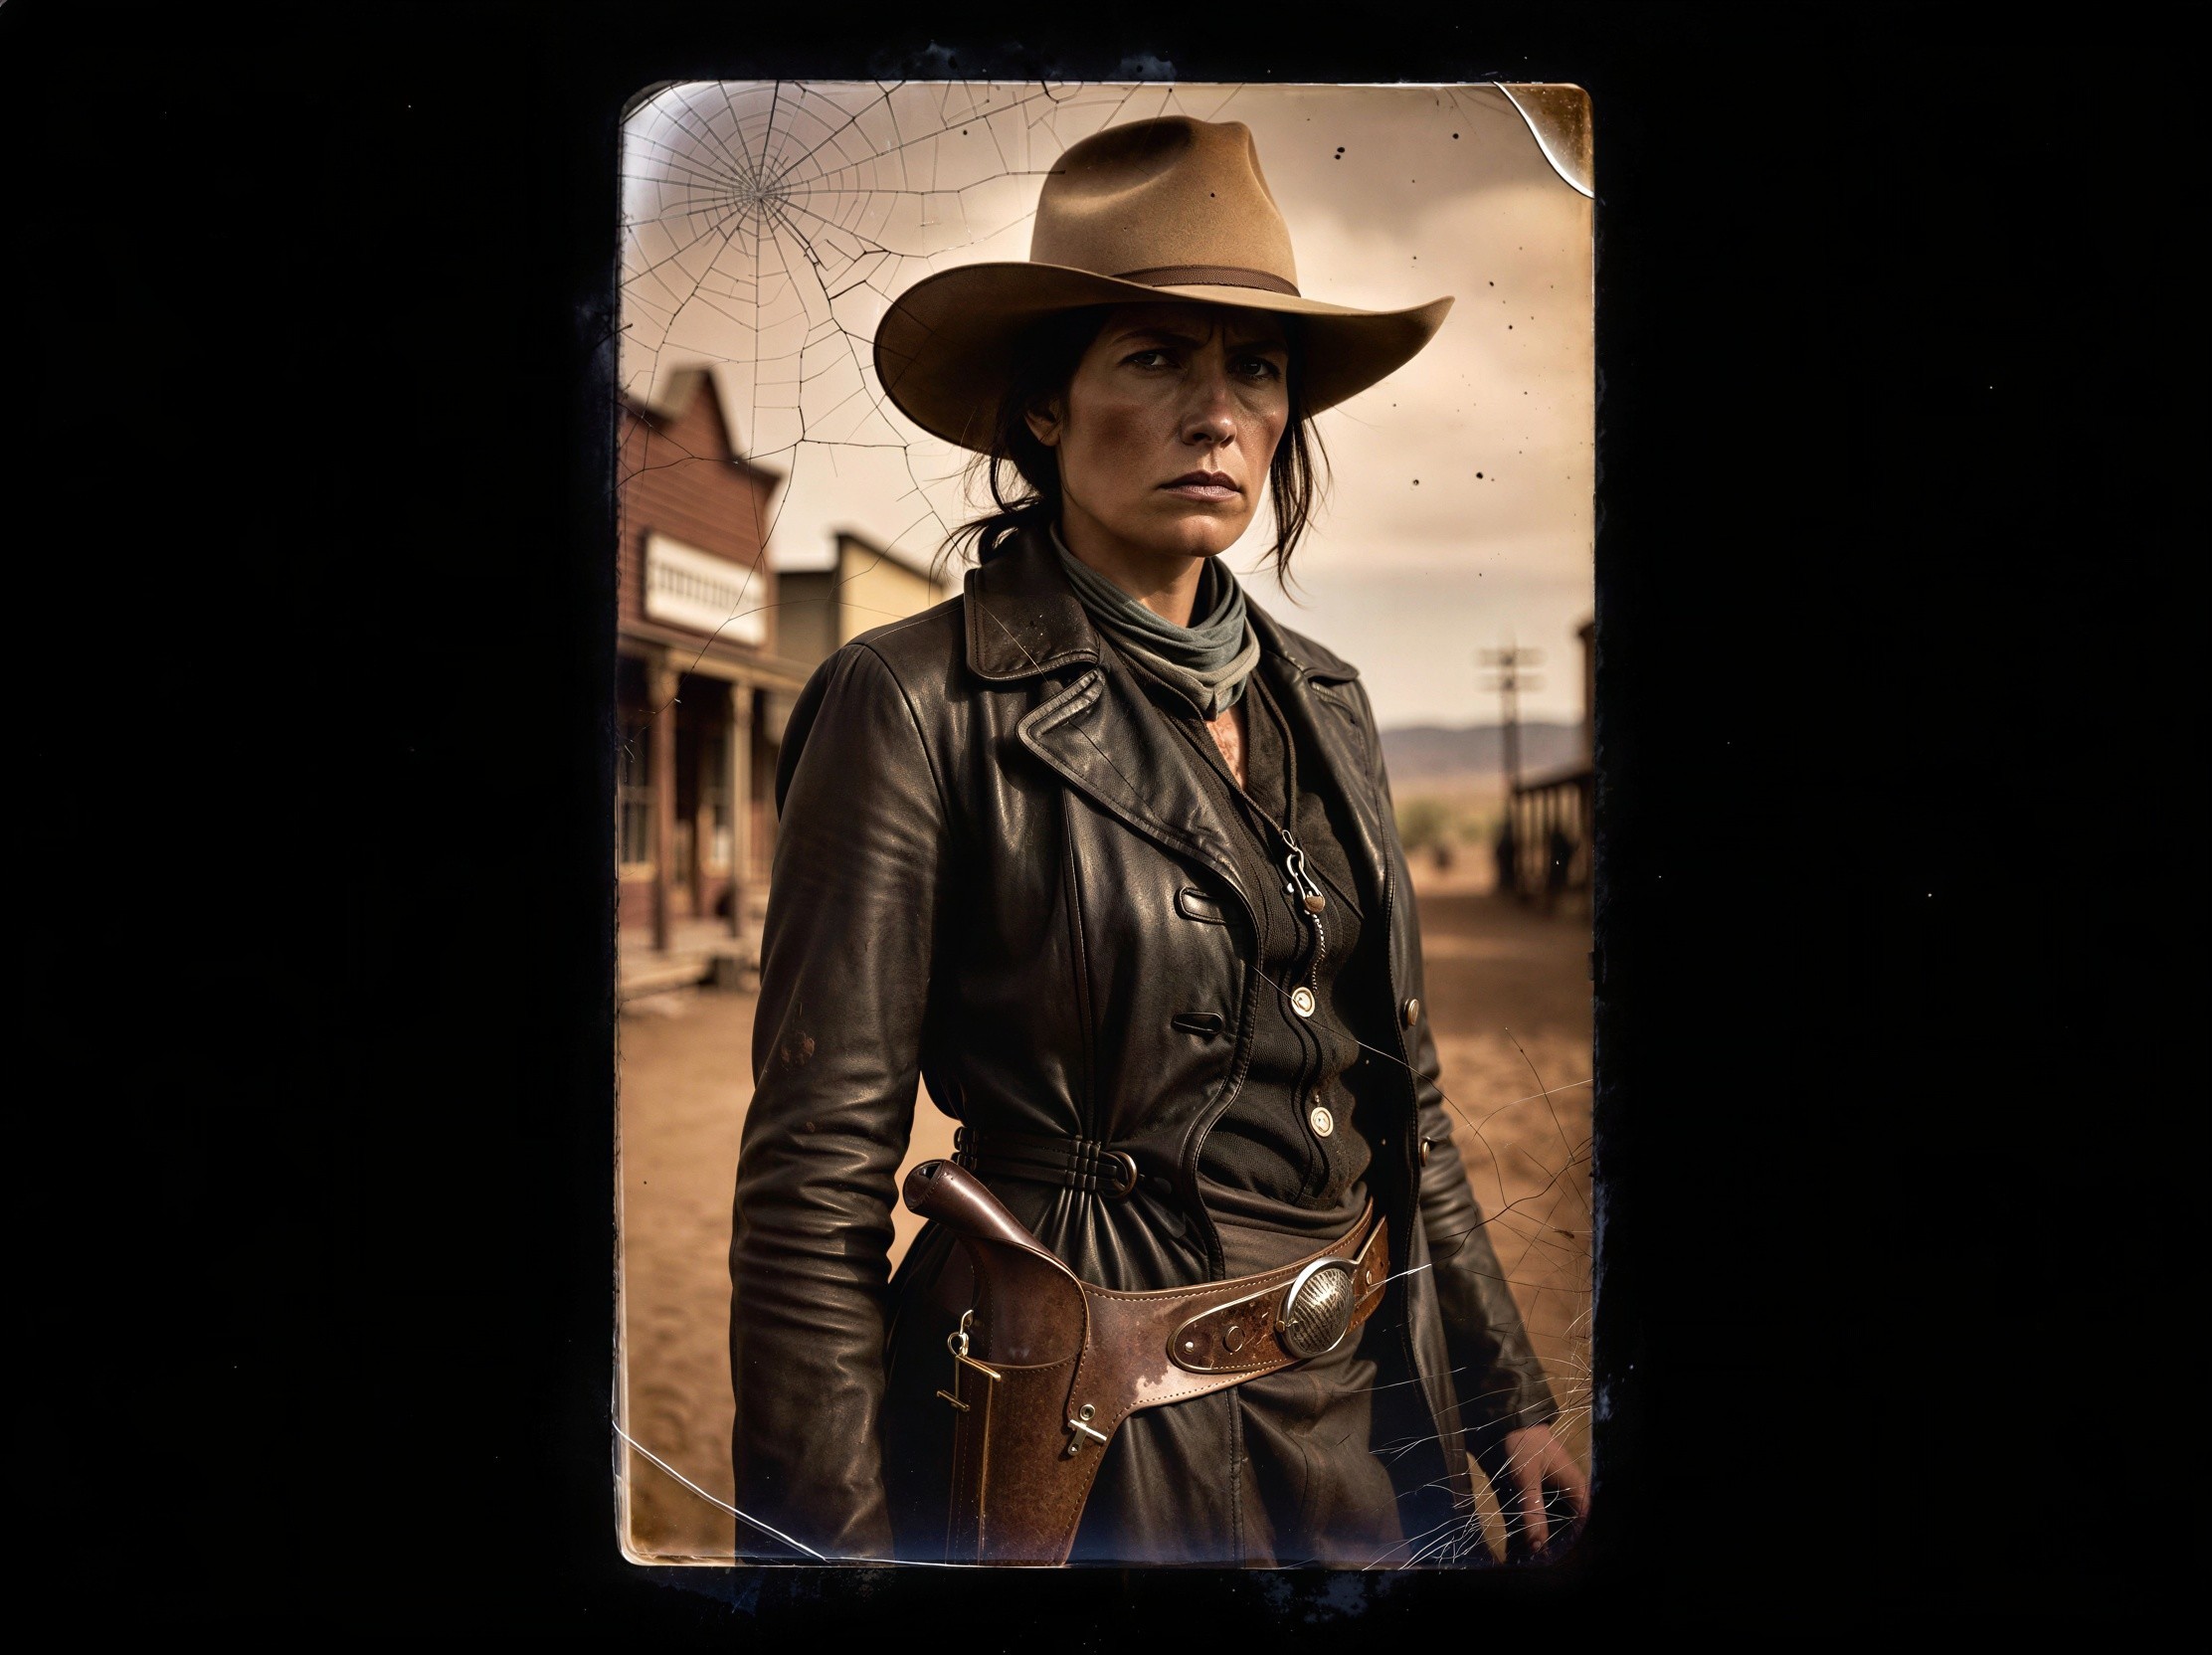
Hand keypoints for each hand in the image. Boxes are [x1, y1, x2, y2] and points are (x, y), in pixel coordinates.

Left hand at [1484, 1424, 1588, 1559]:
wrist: (1503, 1421)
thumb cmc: (1524, 1445)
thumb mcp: (1526, 1479)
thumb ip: (1533, 1511)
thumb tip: (1538, 1546)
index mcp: (1576, 1489)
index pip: (1582, 1526)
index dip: (1572, 1545)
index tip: (1557, 1562)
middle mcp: (1567, 1495)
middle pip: (1566, 1529)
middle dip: (1553, 1547)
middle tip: (1537, 1565)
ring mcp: (1550, 1495)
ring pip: (1549, 1526)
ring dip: (1538, 1541)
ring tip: (1525, 1562)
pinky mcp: (1534, 1495)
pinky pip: (1534, 1518)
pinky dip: (1527, 1531)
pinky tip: (1516, 1548)